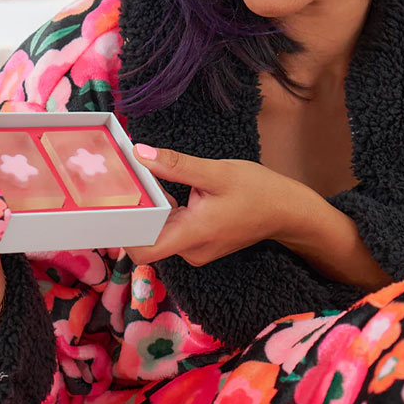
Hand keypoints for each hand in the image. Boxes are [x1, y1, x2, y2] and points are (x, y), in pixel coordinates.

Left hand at [125, 143, 304, 266]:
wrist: (288, 210)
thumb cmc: (258, 191)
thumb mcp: (216, 172)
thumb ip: (176, 165)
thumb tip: (139, 153)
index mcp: (193, 236)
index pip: (143, 250)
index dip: (124, 230)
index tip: (115, 203)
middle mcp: (191, 249)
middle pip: (148, 236)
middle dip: (135, 209)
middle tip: (123, 178)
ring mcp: (196, 247)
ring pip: (160, 230)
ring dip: (151, 206)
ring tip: (141, 176)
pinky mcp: (200, 240)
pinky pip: (173, 227)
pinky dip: (165, 208)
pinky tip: (165, 185)